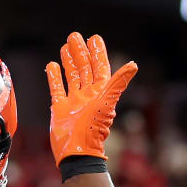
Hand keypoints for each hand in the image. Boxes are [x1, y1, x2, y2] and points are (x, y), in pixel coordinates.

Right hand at [45, 32, 137, 164]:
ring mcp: (73, 101)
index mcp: (100, 92)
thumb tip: (133, 65)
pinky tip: (52, 65)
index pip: (100, 67)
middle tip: (74, 36)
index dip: (98, 52)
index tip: (94, 38)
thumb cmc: (93, 128)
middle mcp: (88, 95)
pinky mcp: (60, 108)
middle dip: (80, 52)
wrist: (76, 150)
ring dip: (69, 62)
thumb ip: (118, 82)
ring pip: (72, 76)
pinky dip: (54, 77)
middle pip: (84, 68)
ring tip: (65, 46)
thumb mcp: (107, 101)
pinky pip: (57, 89)